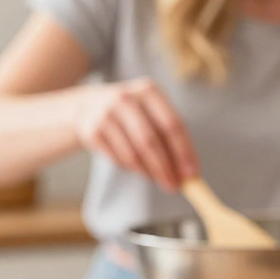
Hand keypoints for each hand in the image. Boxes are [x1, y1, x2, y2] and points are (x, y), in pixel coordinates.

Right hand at [76, 78, 198, 191]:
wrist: (87, 105)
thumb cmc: (133, 115)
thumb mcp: (152, 114)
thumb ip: (171, 139)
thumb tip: (190, 174)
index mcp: (149, 91)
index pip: (172, 124)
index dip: (184, 151)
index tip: (192, 175)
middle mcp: (126, 98)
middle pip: (150, 141)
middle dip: (165, 168)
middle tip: (174, 186)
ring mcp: (105, 113)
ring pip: (132, 154)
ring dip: (149, 172)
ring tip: (158, 178)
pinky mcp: (91, 130)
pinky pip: (118, 158)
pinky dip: (132, 168)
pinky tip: (137, 167)